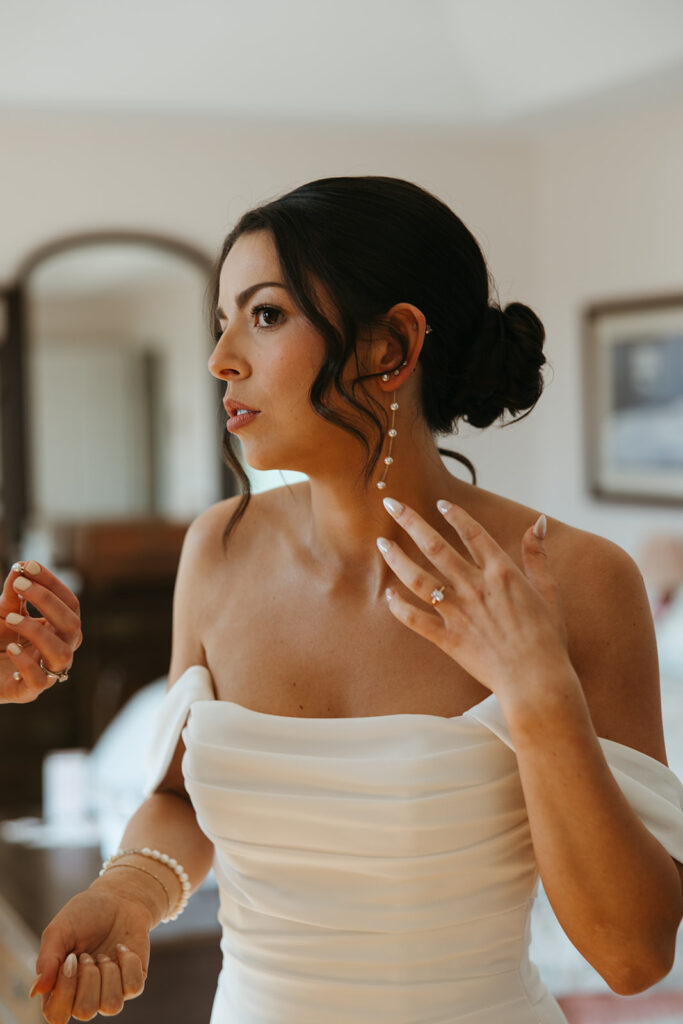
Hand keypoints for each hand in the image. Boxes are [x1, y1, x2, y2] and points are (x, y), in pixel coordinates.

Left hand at [0, 560, 81, 703]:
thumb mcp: (4, 611)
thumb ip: (14, 593)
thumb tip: (21, 566)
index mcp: (60, 628)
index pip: (69, 603)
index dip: (52, 583)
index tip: (30, 565)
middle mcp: (61, 648)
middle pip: (72, 624)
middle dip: (48, 601)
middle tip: (20, 585)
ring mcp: (48, 671)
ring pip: (61, 653)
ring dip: (37, 631)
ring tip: (10, 618)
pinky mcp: (29, 691)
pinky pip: (38, 680)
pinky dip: (26, 662)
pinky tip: (11, 648)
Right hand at [32, 881, 150, 1022]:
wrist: (118, 898)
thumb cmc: (85, 914)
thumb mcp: (59, 930)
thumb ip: (47, 960)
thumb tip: (36, 991)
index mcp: (60, 988)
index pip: (56, 1015)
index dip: (64, 991)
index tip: (70, 959)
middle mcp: (84, 995)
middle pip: (85, 1011)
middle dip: (88, 977)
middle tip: (87, 954)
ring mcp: (110, 990)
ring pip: (111, 1006)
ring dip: (108, 974)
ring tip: (104, 955)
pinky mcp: (133, 981)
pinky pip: (134, 987)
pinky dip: (128, 963)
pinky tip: (121, 948)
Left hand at [376, 498, 569, 702]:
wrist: (536, 681)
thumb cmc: (546, 639)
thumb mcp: (548, 592)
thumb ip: (538, 556)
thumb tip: (537, 523)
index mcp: (502, 573)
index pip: (472, 533)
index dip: (455, 515)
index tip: (439, 503)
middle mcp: (475, 587)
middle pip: (436, 547)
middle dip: (411, 522)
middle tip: (392, 504)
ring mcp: (458, 612)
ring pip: (419, 579)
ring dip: (397, 559)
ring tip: (381, 543)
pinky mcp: (447, 638)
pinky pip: (415, 619)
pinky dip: (399, 606)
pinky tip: (389, 594)